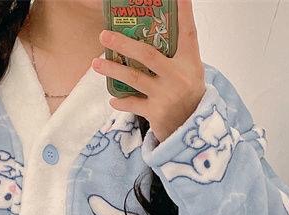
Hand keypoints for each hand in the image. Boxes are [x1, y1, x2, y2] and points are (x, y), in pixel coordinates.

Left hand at [91, 0, 205, 143]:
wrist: (192, 129)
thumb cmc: (187, 94)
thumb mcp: (189, 71)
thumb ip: (174, 55)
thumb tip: (147, 33)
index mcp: (190, 61)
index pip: (187, 31)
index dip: (184, 12)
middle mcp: (178, 76)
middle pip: (147, 54)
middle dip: (123, 44)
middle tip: (103, 36)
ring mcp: (167, 95)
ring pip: (134, 78)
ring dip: (112, 70)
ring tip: (96, 63)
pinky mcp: (157, 113)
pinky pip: (133, 104)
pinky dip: (121, 101)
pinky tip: (112, 99)